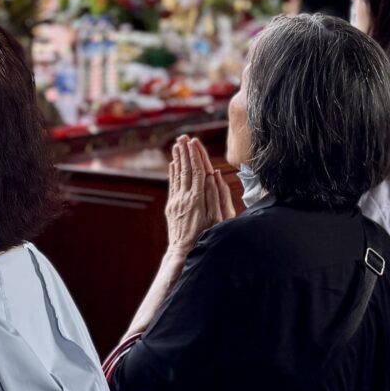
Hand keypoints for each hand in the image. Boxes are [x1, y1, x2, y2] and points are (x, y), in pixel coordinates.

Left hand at [164, 136, 229, 257]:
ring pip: (177, 175)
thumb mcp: (218, 218)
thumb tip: (215, 175)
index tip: (194, 141)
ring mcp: (176, 202)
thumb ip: (217, 196)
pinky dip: (172, 173)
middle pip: (186, 169)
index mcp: (198, 198)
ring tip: (177, 145)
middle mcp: (185, 197)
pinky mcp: (171, 207)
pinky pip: (172, 185)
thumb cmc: (207, 237)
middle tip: (183, 137)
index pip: (198, 170)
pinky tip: (172, 164)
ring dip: (177, 158)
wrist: (184, 252)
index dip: (196, 155)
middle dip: (185, 152)